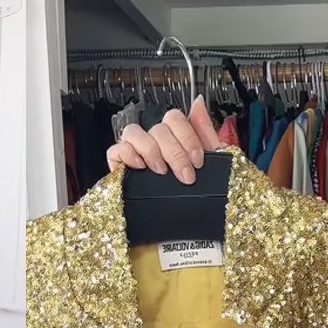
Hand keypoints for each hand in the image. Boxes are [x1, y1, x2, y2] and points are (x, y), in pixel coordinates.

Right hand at [105, 95, 224, 183]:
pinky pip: (116, 149)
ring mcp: (136, 151)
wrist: (188, 226)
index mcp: (176, 137)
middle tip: (185, 176)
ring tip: (161, 171)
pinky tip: (141, 167)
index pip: (175, 118)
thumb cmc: (199, 193)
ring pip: (134, 132)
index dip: (188, 137)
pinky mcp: (120, 165)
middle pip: (158, 128)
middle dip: (175, 153)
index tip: (198, 161)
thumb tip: (199, 102)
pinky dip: (127, 155)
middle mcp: (155, 141)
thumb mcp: (212, 163)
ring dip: (151, 151)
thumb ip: (206, 132)